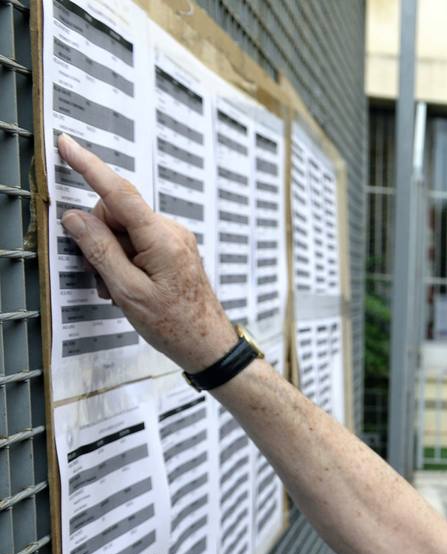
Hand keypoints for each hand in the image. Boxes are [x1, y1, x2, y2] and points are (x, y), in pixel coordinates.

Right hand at [55, 135, 237, 371]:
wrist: (209, 345)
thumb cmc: (175, 325)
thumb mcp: (128, 291)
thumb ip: (100, 251)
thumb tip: (76, 217)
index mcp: (162, 239)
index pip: (119, 193)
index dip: (90, 167)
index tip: (67, 146)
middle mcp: (171, 232)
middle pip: (116, 215)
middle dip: (99, 241)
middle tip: (103, 279)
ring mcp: (175, 240)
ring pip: (123, 231)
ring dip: (111, 257)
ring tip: (119, 291)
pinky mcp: (174, 250)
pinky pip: (137, 243)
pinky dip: (125, 262)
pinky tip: (129, 288)